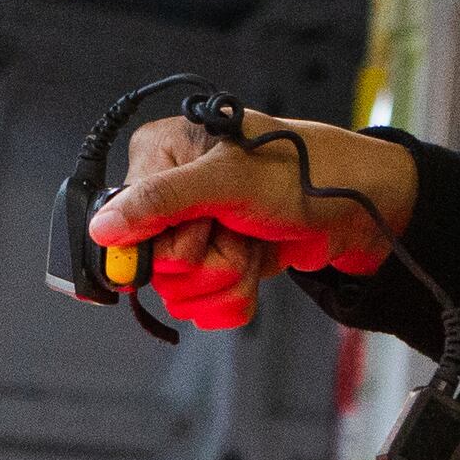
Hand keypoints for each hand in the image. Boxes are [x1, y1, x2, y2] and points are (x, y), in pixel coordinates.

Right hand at [83, 109, 412, 331]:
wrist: (356, 208)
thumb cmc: (301, 174)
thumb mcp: (227, 181)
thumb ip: (160, 202)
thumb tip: (103, 228)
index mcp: (159, 155)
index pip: (121, 225)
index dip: (162, 241)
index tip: (196, 234)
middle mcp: (169, 192)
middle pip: (155, 266)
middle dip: (206, 258)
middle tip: (237, 228)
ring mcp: (194, 231)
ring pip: (180, 292)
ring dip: (227, 275)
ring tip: (253, 240)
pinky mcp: (215, 261)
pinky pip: (203, 304)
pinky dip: (235, 294)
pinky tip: (257, 262)